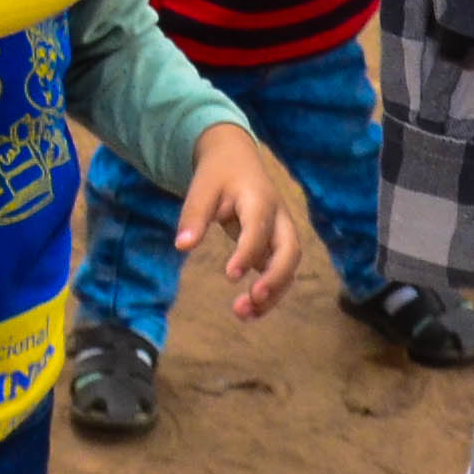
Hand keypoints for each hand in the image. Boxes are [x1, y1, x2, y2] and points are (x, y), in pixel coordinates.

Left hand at [172, 124, 305, 319]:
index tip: (229, 275)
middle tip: (252, 299)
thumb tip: (182, 246)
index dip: (248, 253)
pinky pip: (279, 273)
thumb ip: (194, 215)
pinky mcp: (276, 246)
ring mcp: (281, 233)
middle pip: (290, 251)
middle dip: (275, 278)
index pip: (259, 229)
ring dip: (272, 294)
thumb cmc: (218, 173)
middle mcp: (279, 218)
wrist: (236, 158)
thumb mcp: (201, 188)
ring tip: (244, 314)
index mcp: (260, 199)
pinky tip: (248, 311)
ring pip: (288, 268)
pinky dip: (268, 293)